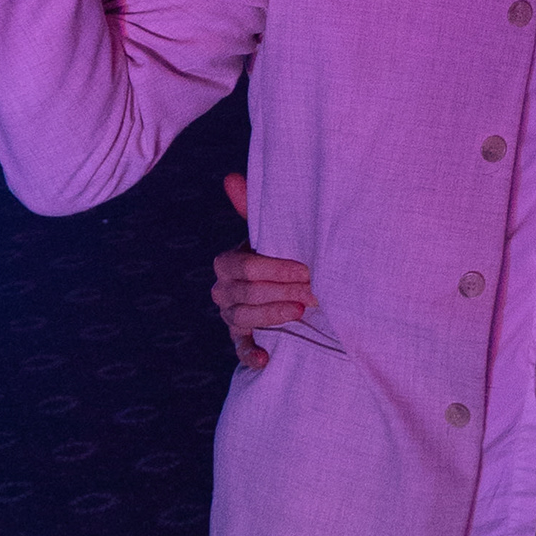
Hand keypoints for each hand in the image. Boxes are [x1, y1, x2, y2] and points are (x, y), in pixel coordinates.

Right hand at [212, 170, 315, 370]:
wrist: (290, 286)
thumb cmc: (280, 253)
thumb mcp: (272, 233)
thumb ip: (252, 207)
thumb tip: (231, 176)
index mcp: (228, 262)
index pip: (242, 265)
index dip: (273, 268)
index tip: (305, 269)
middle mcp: (223, 289)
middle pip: (245, 292)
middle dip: (280, 291)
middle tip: (312, 291)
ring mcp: (230, 315)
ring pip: (243, 317)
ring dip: (273, 315)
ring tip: (301, 311)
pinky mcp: (241, 338)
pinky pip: (240, 348)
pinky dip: (251, 354)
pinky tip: (265, 359)